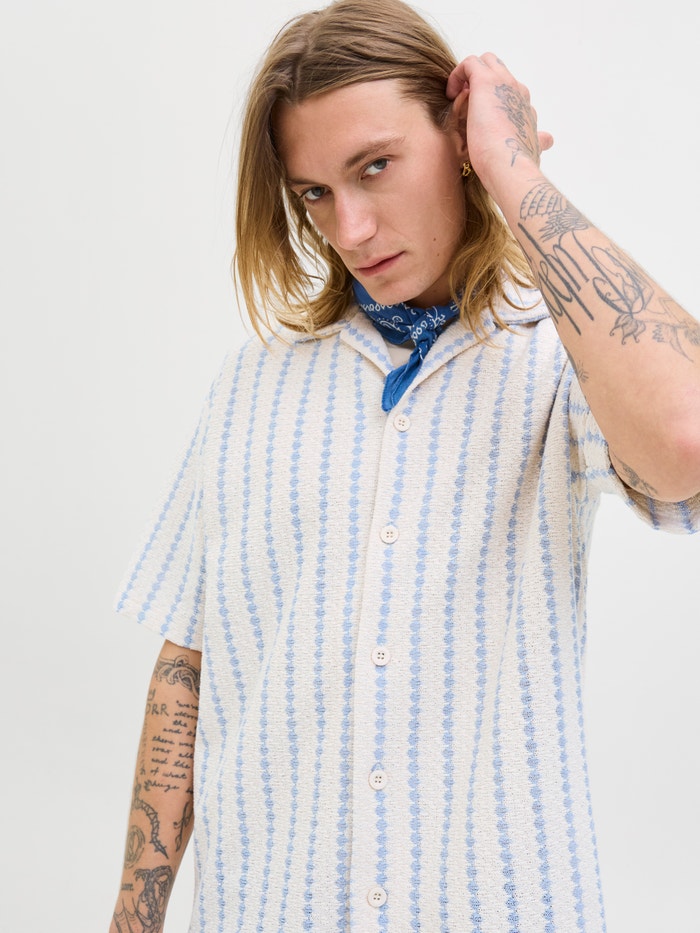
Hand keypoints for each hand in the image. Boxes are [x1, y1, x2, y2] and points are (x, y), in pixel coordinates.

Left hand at [446, 53, 553, 198]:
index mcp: (525, 107)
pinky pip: (469, 63)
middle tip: (466, 103)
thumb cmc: (516, 164)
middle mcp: (517, 91)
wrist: (510, 165)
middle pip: (499, 70)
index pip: (511, 91)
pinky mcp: (485, 81)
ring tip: (456, 99)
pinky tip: (451, 96)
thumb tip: (548, 140)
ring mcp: (503, 83)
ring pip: (485, 61)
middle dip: (481, 80)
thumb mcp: (530, 150)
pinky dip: (458, 74)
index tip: (480, 115)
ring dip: (469, 75)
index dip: (493, 98)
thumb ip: (538, 141)